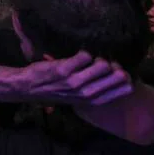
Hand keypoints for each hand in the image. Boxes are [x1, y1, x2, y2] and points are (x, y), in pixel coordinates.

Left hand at [4, 51, 132, 106]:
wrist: (27, 87)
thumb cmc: (53, 90)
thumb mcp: (75, 97)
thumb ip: (92, 89)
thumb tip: (112, 75)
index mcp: (90, 101)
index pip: (121, 92)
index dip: (126, 80)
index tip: (120, 72)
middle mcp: (84, 94)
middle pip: (116, 78)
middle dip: (116, 67)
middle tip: (108, 63)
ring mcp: (74, 82)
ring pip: (101, 67)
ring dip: (100, 59)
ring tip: (93, 59)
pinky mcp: (63, 70)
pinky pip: (84, 57)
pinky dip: (84, 53)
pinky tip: (80, 54)